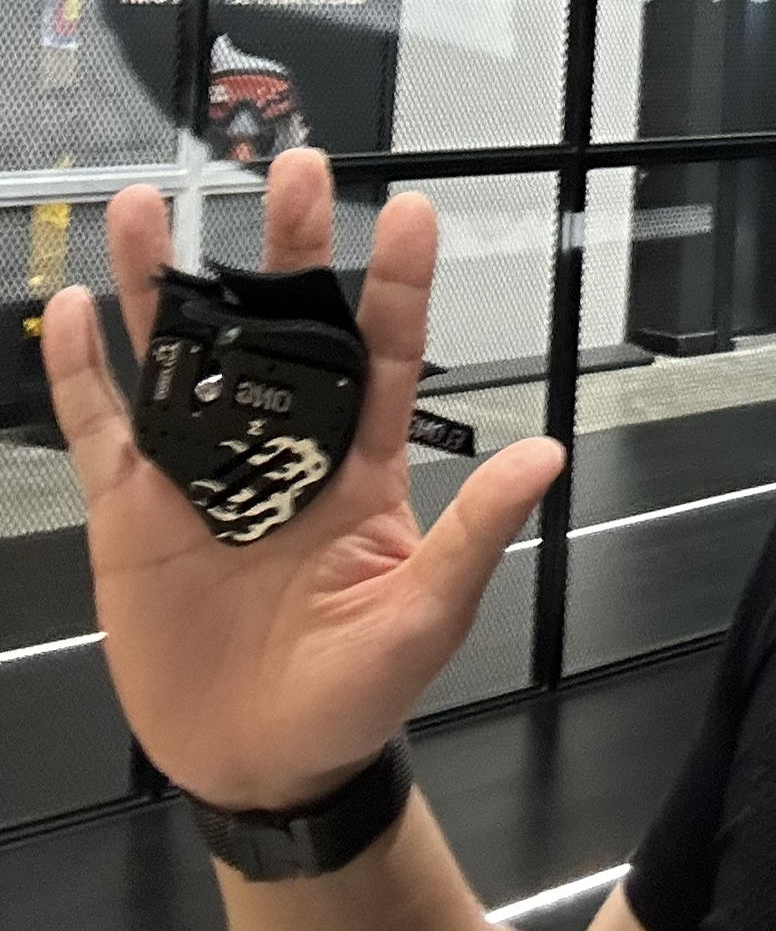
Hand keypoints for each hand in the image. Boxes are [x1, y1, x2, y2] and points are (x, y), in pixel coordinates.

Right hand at [39, 148, 564, 812]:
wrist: (266, 762)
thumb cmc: (357, 691)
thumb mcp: (428, 613)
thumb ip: (475, 531)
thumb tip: (546, 456)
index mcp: (361, 463)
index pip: (387, 353)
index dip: (398, 285)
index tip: (413, 213)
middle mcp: (282, 448)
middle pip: (284, 329)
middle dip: (288, 249)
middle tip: (292, 168)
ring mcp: (203, 473)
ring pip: (181, 356)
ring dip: (163, 283)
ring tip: (147, 205)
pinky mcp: (134, 512)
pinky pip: (104, 428)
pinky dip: (84, 374)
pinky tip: (74, 312)